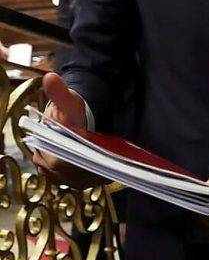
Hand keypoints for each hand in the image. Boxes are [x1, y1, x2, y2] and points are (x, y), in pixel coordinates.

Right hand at [32, 73, 102, 187]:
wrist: (70, 119)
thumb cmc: (70, 110)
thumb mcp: (68, 100)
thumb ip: (60, 93)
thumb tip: (50, 77)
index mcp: (44, 150)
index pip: (61, 163)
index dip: (80, 161)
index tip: (100, 156)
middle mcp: (46, 167)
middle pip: (71, 175)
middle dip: (90, 169)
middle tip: (111, 161)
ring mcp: (57, 176)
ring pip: (78, 180)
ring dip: (95, 175)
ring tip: (113, 165)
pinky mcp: (69, 179)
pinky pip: (83, 182)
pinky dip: (96, 177)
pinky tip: (110, 170)